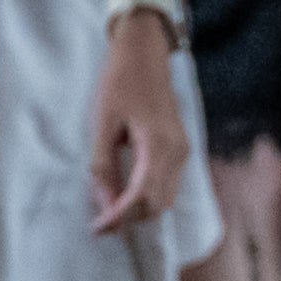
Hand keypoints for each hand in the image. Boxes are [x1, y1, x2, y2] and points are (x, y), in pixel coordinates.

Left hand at [88, 12, 189, 233]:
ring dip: (139, 210)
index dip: (120, 217)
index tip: (98, 229)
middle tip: (101, 224)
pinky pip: (167, 184)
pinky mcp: (180, 148)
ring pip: (165, 198)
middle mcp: (178, 152)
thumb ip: (103, 164)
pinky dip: (148, 196)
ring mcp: (183, 151)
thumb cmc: (120, 81)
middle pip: (158, 204)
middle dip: (130, 218)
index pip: (142, 197)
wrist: (144, 52)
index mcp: (159, 145)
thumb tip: (105, 202)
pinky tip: (126, 194)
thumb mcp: (104, 121)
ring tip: (109, 211)